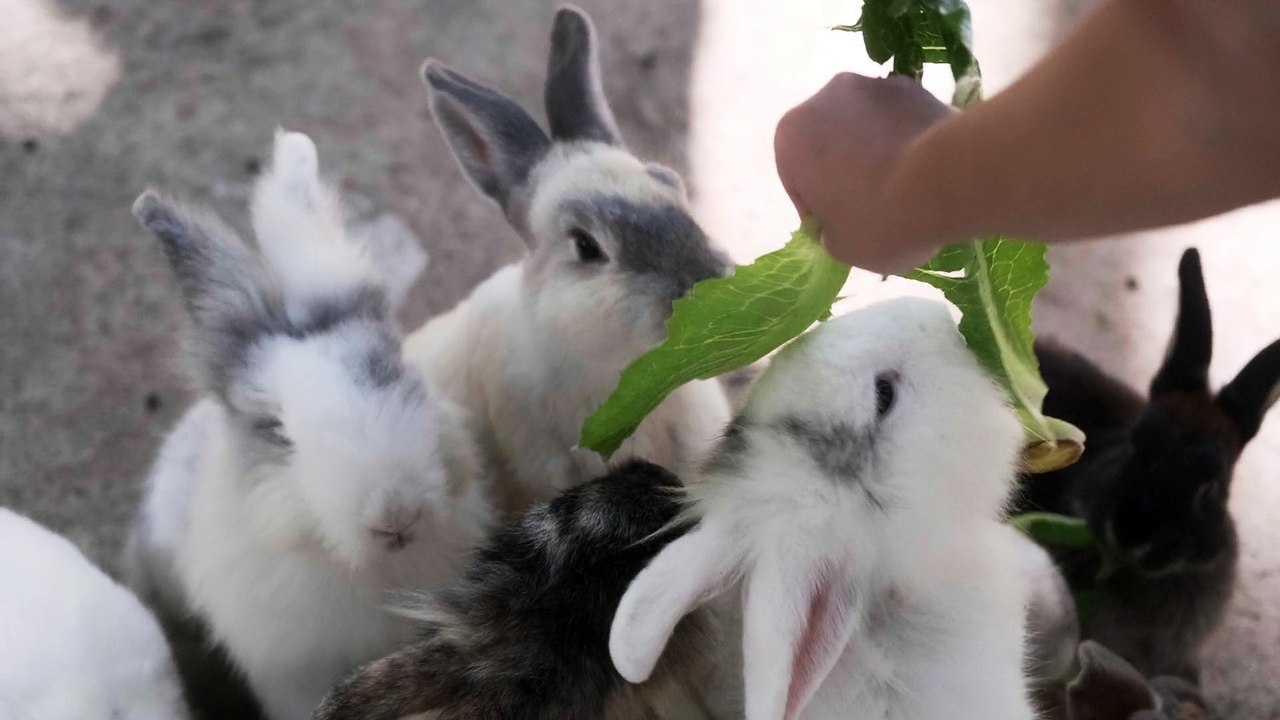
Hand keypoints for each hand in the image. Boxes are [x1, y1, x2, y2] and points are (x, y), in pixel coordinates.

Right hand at [775, 72, 952, 272]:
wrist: (947, 182)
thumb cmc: (878, 219)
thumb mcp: (840, 247)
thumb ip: (829, 229)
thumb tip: (841, 221)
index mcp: (792, 134)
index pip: (796, 177)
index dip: (817, 206)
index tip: (841, 225)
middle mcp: (827, 97)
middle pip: (829, 142)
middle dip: (844, 168)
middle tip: (870, 205)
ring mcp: (876, 86)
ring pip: (866, 127)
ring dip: (876, 150)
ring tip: (904, 187)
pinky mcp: (919, 87)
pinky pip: (901, 120)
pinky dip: (907, 139)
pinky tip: (926, 170)